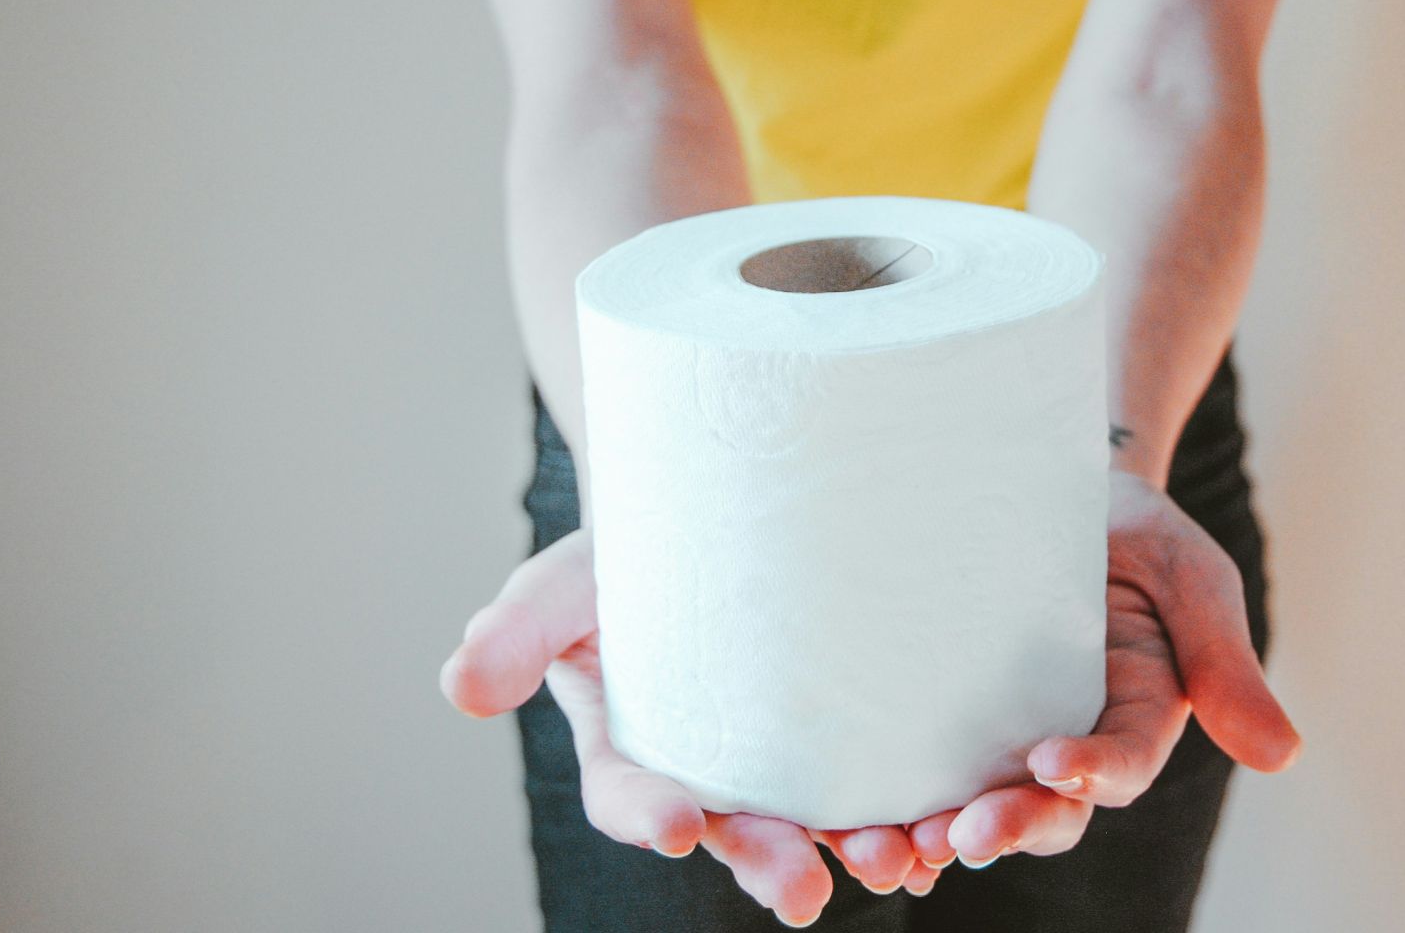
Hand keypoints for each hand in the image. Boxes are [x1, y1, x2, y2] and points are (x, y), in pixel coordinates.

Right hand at [439, 530, 928, 924]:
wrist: (713, 510)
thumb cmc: (624, 556)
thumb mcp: (559, 582)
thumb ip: (514, 632)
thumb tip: (461, 690)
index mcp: (632, 748)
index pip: (633, 797)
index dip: (652, 815)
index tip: (682, 824)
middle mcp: (710, 769)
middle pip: (736, 827)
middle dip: (766, 861)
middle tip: (801, 892)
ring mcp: (784, 757)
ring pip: (818, 819)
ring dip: (855, 848)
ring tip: (895, 864)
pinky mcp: (848, 731)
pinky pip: (879, 780)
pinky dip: (910, 810)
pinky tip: (944, 834)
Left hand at [901, 468, 1301, 868]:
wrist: (1048, 478)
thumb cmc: (1133, 530)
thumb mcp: (1190, 575)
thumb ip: (1226, 661)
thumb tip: (1283, 756)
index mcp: (1137, 713)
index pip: (1122, 763)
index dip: (1093, 773)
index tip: (1052, 763)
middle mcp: (1069, 735)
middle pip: (1046, 807)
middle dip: (1008, 826)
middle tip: (961, 835)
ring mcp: (1002, 728)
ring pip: (978, 802)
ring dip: (939, 834)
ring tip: (897, 847)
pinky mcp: (942, 712)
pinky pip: (919, 768)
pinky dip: (889, 802)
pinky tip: (846, 826)